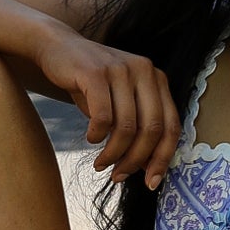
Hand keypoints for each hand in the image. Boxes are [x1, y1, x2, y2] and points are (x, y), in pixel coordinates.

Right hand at [27, 19, 179, 187]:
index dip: (163, 158)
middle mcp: (144, 71)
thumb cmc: (91, 83)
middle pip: (152, 129)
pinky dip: (97, 136)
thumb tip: (147, 168)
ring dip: (113, 154)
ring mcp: (121, 70)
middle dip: (136, 160)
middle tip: (118, 175)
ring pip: (127, 127)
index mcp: (157, 79)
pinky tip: (91, 139)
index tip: (150, 182)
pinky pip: (103, 117)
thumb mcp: (121, 101)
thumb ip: (138, 125)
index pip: (172, 125)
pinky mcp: (96, 72)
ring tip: (101, 164)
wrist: (58, 48)